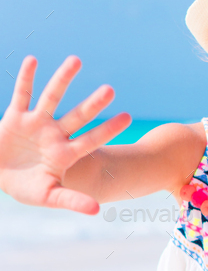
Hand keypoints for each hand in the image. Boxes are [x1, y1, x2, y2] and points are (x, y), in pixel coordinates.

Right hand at [0, 54, 130, 213]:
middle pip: (77, 116)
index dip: (108, 129)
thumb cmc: (26, 188)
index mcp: (65, 153)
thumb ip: (72, 201)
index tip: (128, 117)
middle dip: (93, 104)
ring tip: (76, 60)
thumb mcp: (48, 196)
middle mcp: (55, 134)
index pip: (91, 139)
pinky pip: (22, 94)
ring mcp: (36, 123)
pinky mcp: (15, 117)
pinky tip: (33, 60)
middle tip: (111, 90)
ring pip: (52, 98)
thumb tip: (97, 210)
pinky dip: (26, 78)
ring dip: (63, 80)